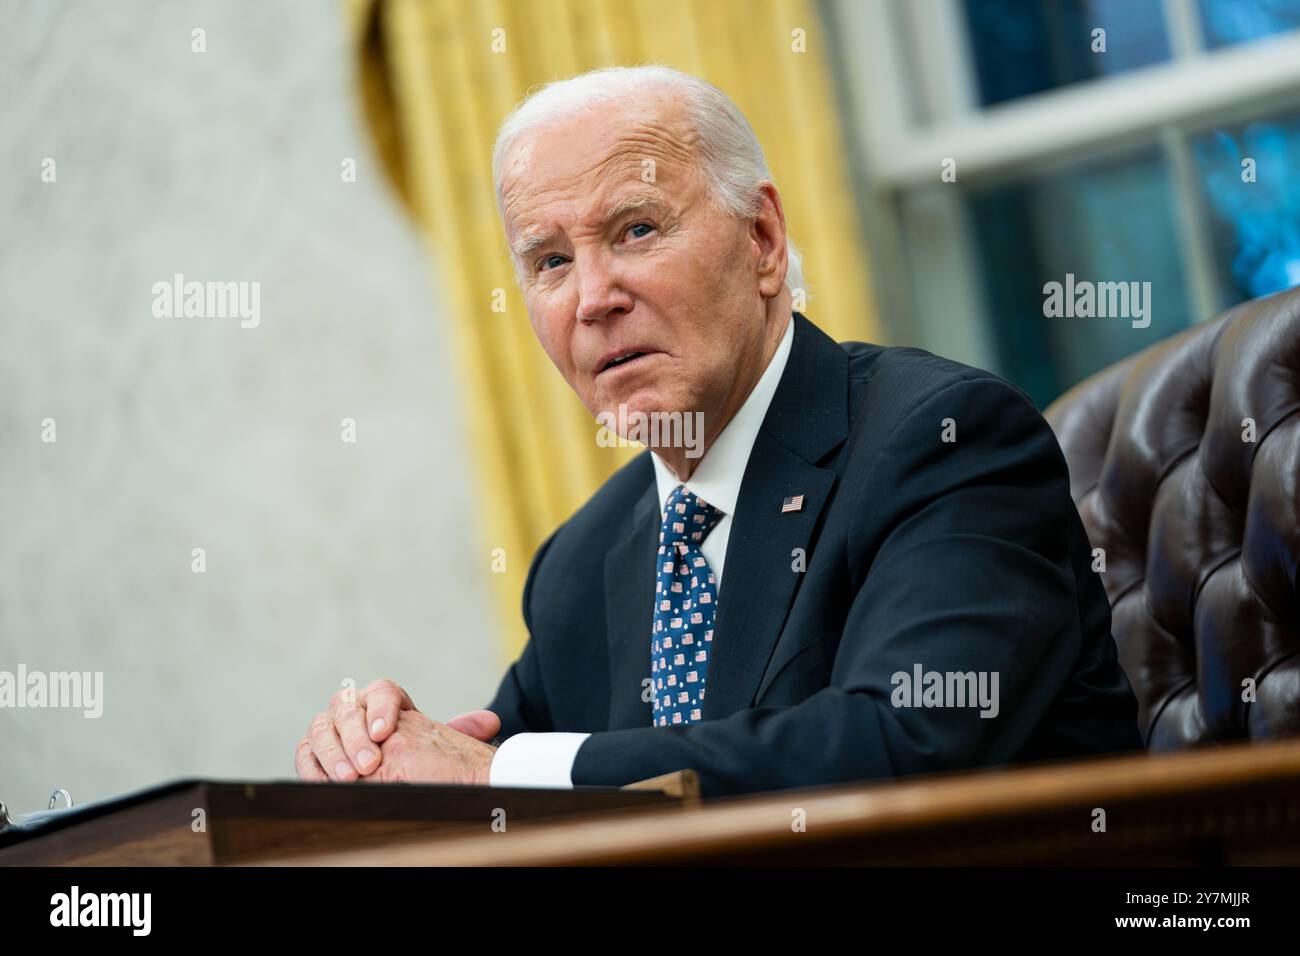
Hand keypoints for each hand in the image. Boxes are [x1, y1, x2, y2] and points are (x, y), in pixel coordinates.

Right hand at [294, 677, 501, 781]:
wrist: (390, 767)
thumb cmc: (416, 752)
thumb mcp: (437, 741)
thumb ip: (461, 729)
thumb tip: (490, 721)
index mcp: (384, 697)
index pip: (381, 691)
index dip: (382, 709)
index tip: (386, 733)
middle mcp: (353, 706)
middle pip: (346, 709)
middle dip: (355, 736)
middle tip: (368, 763)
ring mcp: (329, 726)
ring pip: (321, 729)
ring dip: (332, 753)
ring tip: (348, 777)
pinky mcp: (312, 749)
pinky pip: (304, 752)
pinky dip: (310, 766)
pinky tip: (324, 783)